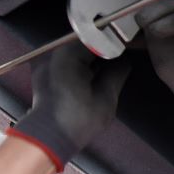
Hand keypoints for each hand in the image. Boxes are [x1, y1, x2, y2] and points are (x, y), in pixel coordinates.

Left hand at [9, 42, 130, 170]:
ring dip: (93, 53)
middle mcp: (53, 51)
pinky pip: (66, 58)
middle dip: (104, 45)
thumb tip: (125, 61)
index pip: (98, 36)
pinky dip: (80, 61)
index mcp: (67, 54)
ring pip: (75, 48)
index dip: (116, 40)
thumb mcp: (105, 98)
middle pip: (85, 39)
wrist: (48, 137)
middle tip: (124, 50)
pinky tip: (94, 69)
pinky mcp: (43, 70)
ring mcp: (45, 60)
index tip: (130, 44)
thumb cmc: (77, 121)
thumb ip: (117, 73)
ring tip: (112, 60)